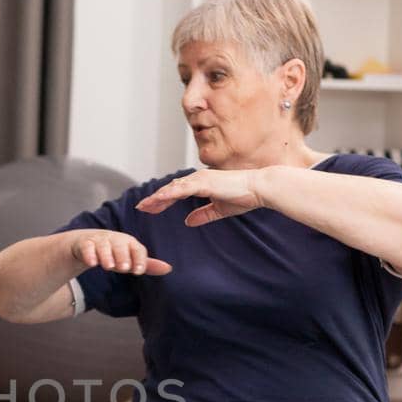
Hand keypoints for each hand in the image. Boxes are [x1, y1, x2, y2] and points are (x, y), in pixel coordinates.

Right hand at [68, 230, 171, 275]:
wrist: (86, 243)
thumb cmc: (113, 252)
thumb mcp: (129, 259)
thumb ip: (146, 264)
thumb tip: (169, 269)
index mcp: (129, 243)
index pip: (137, 249)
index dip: (139, 259)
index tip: (139, 271)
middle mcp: (115, 239)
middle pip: (120, 245)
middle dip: (122, 256)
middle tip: (124, 268)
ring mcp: (99, 240)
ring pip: (103, 246)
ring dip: (106, 256)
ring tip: (109, 267)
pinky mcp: (84, 243)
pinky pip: (87, 247)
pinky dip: (89, 254)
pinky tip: (92, 263)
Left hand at [135, 169, 262, 226]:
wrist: (259, 189)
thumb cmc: (243, 197)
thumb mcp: (219, 210)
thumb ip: (203, 215)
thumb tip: (188, 221)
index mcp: (201, 184)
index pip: (177, 192)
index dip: (162, 200)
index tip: (150, 208)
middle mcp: (198, 179)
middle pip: (171, 189)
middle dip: (155, 199)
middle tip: (141, 207)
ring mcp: (201, 179)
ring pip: (173, 188)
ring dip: (158, 197)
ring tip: (145, 206)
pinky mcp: (205, 183)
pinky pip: (183, 189)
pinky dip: (169, 194)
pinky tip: (159, 200)